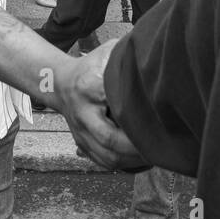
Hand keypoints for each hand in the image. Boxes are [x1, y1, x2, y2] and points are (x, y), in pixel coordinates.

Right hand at [53, 40, 145, 169]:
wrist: (59, 82)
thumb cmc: (90, 66)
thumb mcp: (107, 53)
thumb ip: (127, 55)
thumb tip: (156, 58)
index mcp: (90, 87)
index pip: (115, 109)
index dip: (137, 122)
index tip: (158, 124)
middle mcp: (82, 113)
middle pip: (109, 140)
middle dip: (137, 148)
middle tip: (160, 146)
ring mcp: (80, 132)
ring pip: (106, 157)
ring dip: (132, 161)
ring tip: (154, 155)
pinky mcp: (81, 143)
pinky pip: (103, 162)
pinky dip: (124, 165)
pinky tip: (140, 160)